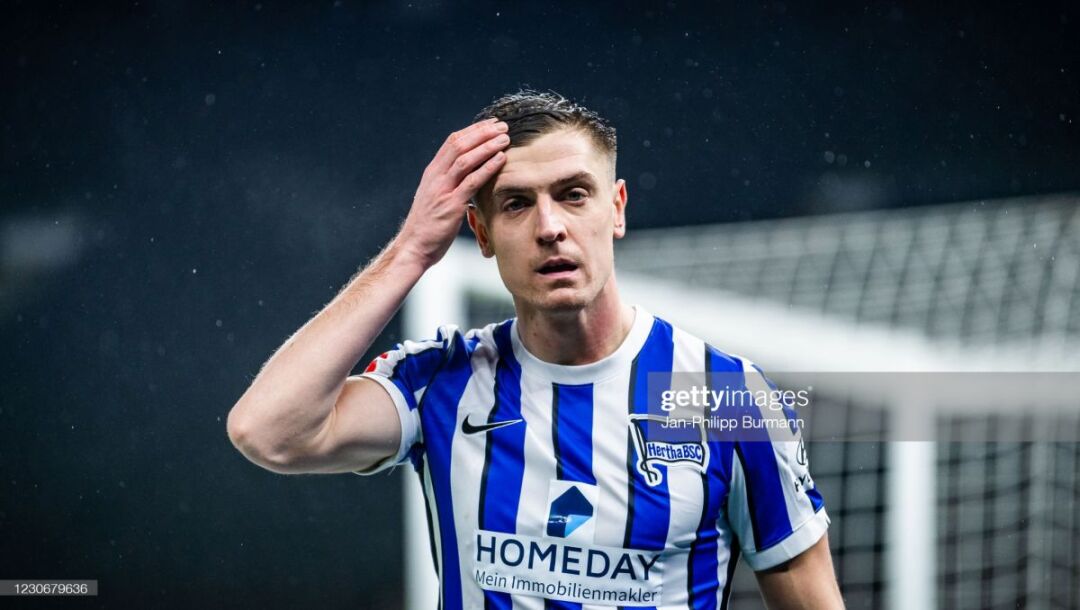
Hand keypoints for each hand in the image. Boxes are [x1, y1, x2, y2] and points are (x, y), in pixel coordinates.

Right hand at [398, 118, 509, 267]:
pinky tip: (501, 159)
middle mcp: (436, 177)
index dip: (473, 130)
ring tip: (505, 138)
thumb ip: (449, 184)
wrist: (414, 247)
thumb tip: (468, 176)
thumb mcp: (436, 198)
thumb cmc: (428, 226)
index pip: (452, 142)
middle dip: (483, 132)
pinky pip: (471, 181)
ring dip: (487, 146)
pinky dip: (487, 167)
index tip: (491, 124)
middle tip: (502, 126)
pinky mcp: (451, 205)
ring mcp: (442, 190)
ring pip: (465, 158)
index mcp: (432, 173)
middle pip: (459, 144)